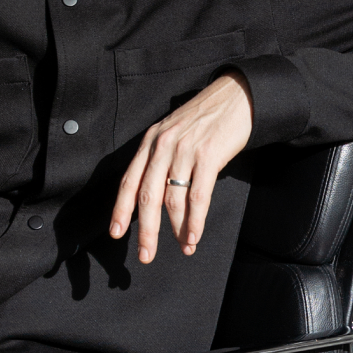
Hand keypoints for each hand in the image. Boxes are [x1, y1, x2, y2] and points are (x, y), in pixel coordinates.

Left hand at [110, 71, 253, 263]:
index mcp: (151, 142)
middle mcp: (163, 146)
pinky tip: (194, 236)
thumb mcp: (174, 132)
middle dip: (146, 231)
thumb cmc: (206, 119)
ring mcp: (185, 150)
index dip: (121, 210)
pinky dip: (195, 221)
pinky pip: (197, 196)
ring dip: (178, 229)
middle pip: (147, 196)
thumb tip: (154, 197)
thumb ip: (161, 158)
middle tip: (145, 255)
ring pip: (173, 200)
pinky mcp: (208, 156)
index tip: (117, 234)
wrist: (236, 97)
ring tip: (184, 247)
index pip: (129, 181)